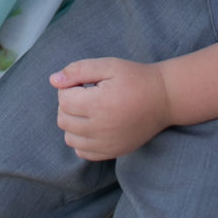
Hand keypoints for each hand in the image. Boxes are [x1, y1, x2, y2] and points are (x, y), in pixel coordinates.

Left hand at [51, 56, 172, 159]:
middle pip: (63, 119)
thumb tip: (53, 80)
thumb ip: (78, 70)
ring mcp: (107, 144)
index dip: (68, 87)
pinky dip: (81, 140)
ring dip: (72, 123)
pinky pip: (82, 152)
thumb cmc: (135, 78)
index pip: (63, 100)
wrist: (163, 98)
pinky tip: (93, 125)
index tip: (83, 83)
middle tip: (86, 94)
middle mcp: (101, 128)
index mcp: (99, 104)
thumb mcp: (108, 65)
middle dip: (68, 104)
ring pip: (69, 138)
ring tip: (89, 110)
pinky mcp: (113, 152)